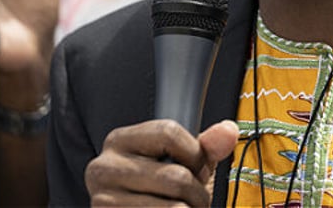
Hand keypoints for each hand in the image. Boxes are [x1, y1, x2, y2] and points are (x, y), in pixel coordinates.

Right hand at [85, 119, 238, 205]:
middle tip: (194, 198)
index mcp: (120, 141)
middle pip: (176, 177)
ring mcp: (104, 200)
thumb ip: (203, 147)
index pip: (169, 133)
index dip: (195, 153)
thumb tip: (228, 131)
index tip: (197, 168)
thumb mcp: (177, 161)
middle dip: (197, 192)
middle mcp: (104, 168)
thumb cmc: (154, 189)